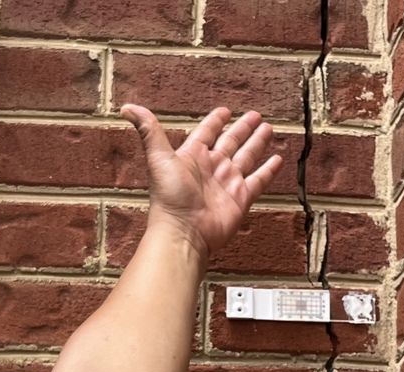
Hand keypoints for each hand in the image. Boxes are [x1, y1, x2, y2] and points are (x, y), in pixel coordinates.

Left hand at [119, 103, 283, 259]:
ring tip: (268, 128)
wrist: (184, 231)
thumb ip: (148, 130)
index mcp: (194, 155)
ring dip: (257, 143)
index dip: (215, 121)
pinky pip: (258, 181)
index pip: (207, 132)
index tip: (225, 110)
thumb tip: (126, 107)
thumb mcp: (158, 157)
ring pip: (247, 157)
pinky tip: (277, 159)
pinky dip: (268, 170)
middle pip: (231, 142)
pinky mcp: (241, 198)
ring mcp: (228, 182)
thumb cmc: (169, 196)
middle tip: (255, 115)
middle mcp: (212, 167)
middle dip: (243, 129)